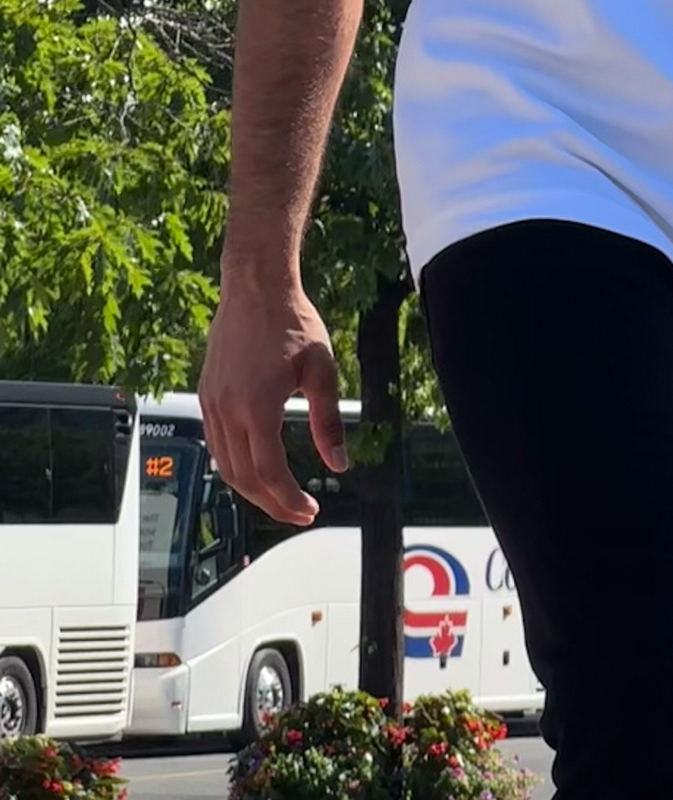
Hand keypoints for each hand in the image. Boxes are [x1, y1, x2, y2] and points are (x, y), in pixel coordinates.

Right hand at [199, 270, 345, 525]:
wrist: (255, 287)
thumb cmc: (291, 321)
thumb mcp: (322, 369)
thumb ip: (328, 420)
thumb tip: (339, 463)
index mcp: (257, 405)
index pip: (268, 472)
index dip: (288, 499)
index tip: (309, 510)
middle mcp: (228, 409)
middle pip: (243, 478)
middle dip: (271, 503)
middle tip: (298, 512)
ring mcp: (212, 403)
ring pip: (225, 465)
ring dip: (251, 489)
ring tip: (280, 497)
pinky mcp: (206, 395)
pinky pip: (217, 444)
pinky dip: (235, 466)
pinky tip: (256, 468)